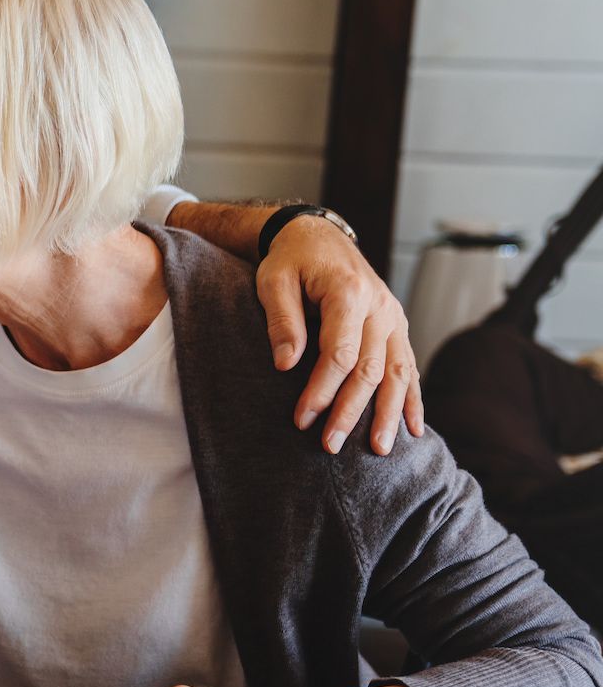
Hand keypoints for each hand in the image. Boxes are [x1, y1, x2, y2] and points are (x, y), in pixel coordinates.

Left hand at [256, 213, 422, 455]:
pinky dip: (412, 398)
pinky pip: (408, 366)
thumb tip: (285, 365)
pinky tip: (413, 428)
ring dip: (388, 413)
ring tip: (378, 450)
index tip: (302, 419)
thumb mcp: (273, 282)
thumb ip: (282, 321)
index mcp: (348, 292)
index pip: (339, 353)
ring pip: (396, 372)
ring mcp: (393, 317)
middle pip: (370, 369)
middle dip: (351, 411)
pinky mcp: (396, 326)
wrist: (318, 236)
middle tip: (330, 446)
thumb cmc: (290, 261)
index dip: (321, 390)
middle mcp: (379, 306)